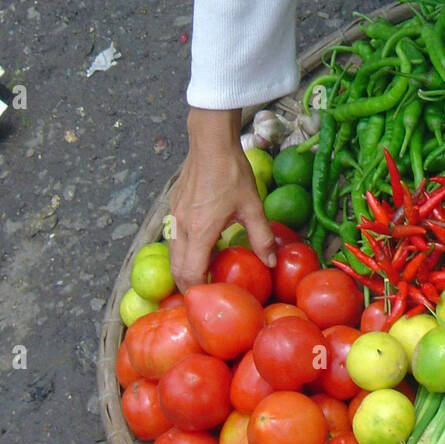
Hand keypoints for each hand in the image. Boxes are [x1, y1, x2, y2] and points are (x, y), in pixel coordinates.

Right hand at [168, 109, 277, 291]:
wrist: (210, 142)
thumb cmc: (232, 173)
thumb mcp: (252, 206)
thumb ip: (261, 237)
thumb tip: (271, 262)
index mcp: (200, 231)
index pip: (191, 273)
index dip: (198, 291)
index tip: (209, 301)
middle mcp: (181, 227)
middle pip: (177, 269)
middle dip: (187, 286)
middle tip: (204, 296)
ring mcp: (175, 216)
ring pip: (173, 253)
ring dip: (183, 269)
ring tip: (202, 276)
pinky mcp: (174, 206)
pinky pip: (173, 237)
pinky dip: (182, 251)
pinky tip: (200, 248)